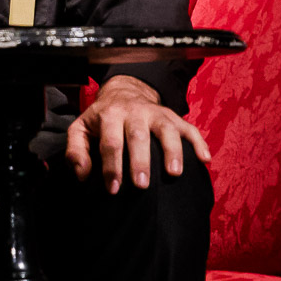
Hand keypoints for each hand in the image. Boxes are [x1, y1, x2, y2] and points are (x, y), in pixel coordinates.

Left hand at [65, 75, 210, 192]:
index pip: (110, 142)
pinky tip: (205, 160)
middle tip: (142, 185)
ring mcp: (156, 113)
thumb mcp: (81, 129)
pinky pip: (189, 128)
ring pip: (167, 129)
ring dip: (172, 150)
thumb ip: (76, 151)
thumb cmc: (100, 119)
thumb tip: (82, 176)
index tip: (113, 189)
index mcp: (109, 115)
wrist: (123, 91)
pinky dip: (199, 143)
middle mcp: (134, 112)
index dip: (112, 166)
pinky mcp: (173, 116)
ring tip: (174, 173)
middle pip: (138, 135)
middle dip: (140, 161)